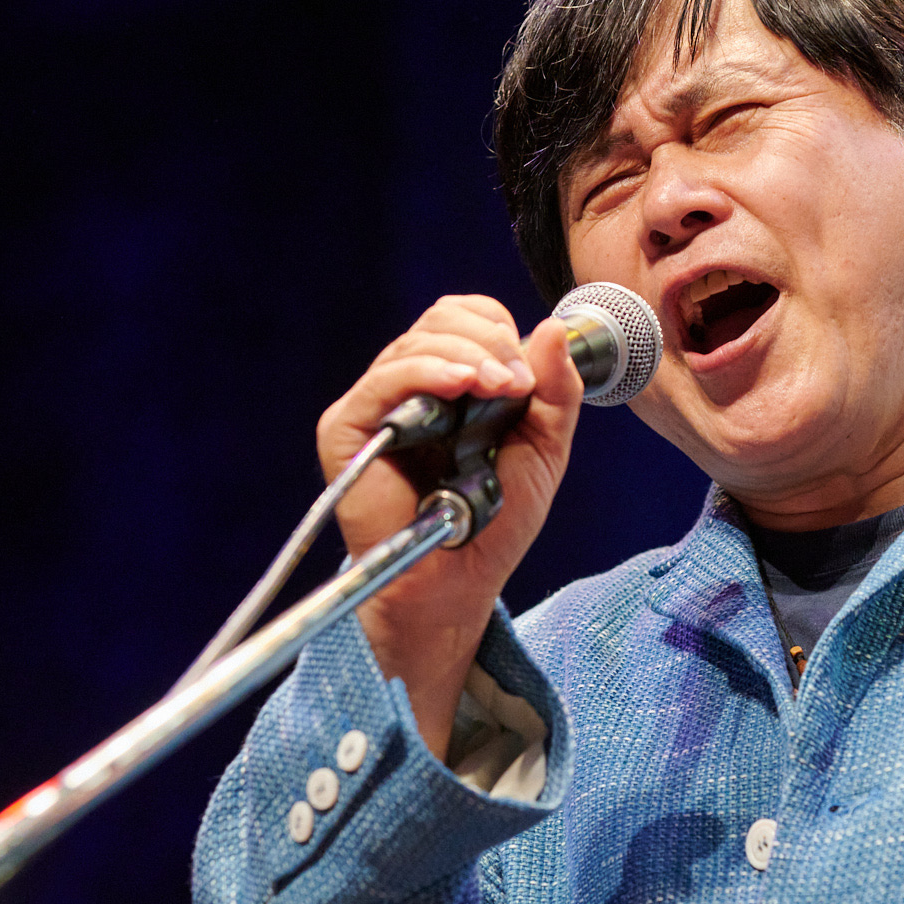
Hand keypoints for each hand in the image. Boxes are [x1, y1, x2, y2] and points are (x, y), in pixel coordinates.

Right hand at [317, 295, 583, 756]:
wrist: (456, 584)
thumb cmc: (493, 523)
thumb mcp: (544, 449)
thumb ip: (556, 392)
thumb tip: (553, 327)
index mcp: (453, 384)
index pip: (469, 319)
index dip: (500, 332)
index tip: (529, 375)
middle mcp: (411, 387)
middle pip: (442, 319)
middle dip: (489, 341)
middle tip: (517, 383)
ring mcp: (377, 406)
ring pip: (415, 342)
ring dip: (467, 355)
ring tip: (499, 387)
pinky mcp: (347, 429)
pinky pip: (384, 380)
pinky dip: (425, 373)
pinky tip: (459, 384)